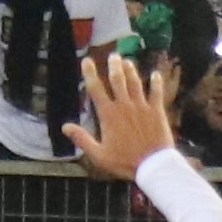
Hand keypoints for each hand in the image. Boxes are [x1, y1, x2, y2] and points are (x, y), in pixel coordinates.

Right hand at [69, 47, 173, 179]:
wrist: (153, 165)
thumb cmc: (124, 161)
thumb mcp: (98, 155)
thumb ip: (82, 139)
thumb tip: (65, 127)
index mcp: (108, 114)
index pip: (96, 89)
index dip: (90, 73)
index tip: (86, 61)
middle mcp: (124, 106)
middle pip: (117, 80)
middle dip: (114, 66)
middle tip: (113, 56)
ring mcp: (142, 107)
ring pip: (135, 83)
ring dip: (131, 70)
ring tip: (127, 61)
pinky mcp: (157, 111)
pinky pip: (156, 92)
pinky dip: (156, 82)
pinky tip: (155, 74)